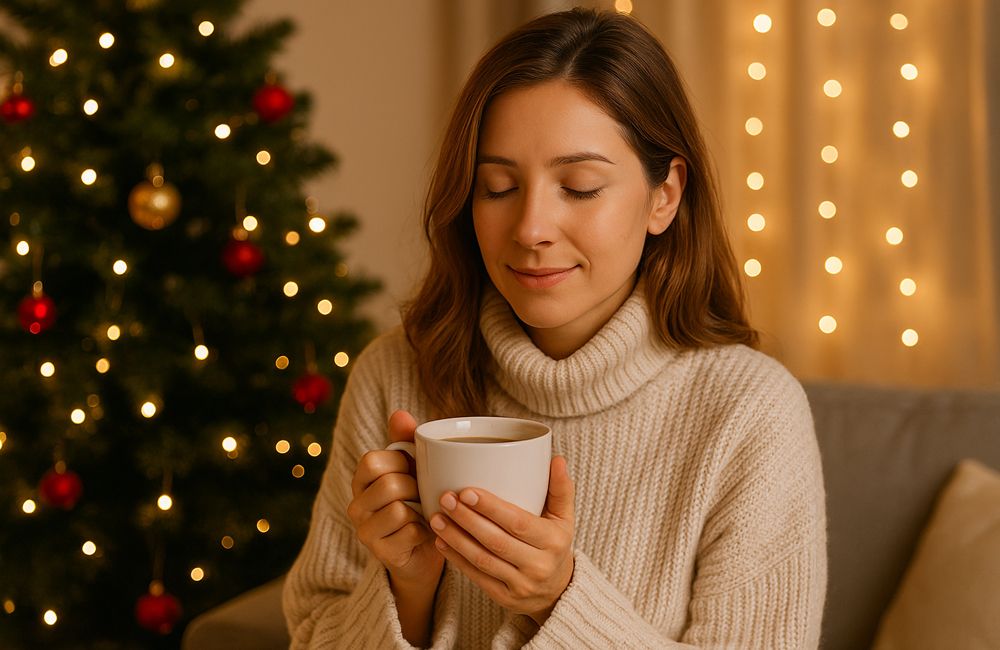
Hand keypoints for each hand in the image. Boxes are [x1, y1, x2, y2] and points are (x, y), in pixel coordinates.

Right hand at [347, 410, 443, 589]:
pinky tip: (426, 532)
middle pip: (389, 485)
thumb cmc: (420, 501)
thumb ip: (406, 439)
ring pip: (398, 509)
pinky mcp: (381, 553)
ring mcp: (365, 531)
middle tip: (423, 496)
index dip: (401, 463)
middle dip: (415, 488)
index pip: (372, 461)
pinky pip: (410, 532)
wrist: (425, 550)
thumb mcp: (415, 467)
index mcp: (361, 479)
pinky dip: (426, 530)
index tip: (413, 471)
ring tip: (424, 513)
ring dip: (421, 510)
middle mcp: (356, 505)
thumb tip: (399, 413)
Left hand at [429, 455, 574, 624]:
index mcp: (553, 541)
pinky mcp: (504, 598)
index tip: (467, 491)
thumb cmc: (555, 544)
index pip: (518, 523)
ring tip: (437, 518)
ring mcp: (520, 586)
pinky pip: (477, 577)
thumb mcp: (564, 518)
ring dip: (456, 538)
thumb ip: (561, 488)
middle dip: (467, 519)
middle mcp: (538, 566)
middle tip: (446, 499)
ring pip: (482, 560)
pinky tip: (441, 541)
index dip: (491, 508)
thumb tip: (557, 459)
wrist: (557, 591)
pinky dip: (457, 559)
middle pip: (496, 541)